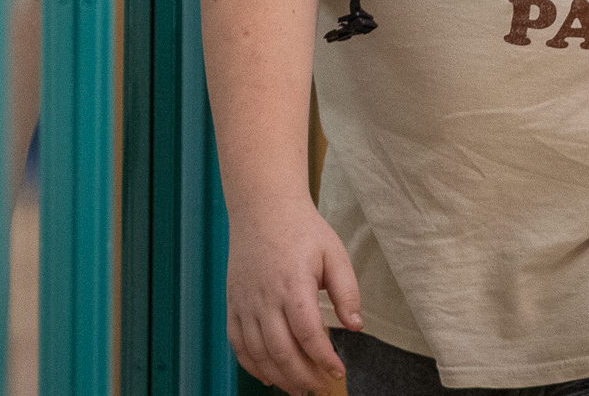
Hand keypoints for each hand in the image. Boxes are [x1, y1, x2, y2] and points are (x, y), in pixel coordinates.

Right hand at [225, 198, 361, 393]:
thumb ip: (347, 291)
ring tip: (299, 389)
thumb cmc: (303, 231)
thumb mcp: (334, 253)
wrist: (263, 210)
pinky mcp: (232, 305)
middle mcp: (265, 299)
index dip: (324, 358)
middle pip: (281, 351)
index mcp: (293, 285)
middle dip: (302, 376)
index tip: (338, 371)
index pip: (308, 334)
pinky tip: (269, 376)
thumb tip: (355, 326)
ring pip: (258, 353)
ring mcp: (244, 304)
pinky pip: (238, 344)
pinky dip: (252, 365)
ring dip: (279, 376)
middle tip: (319, 387)